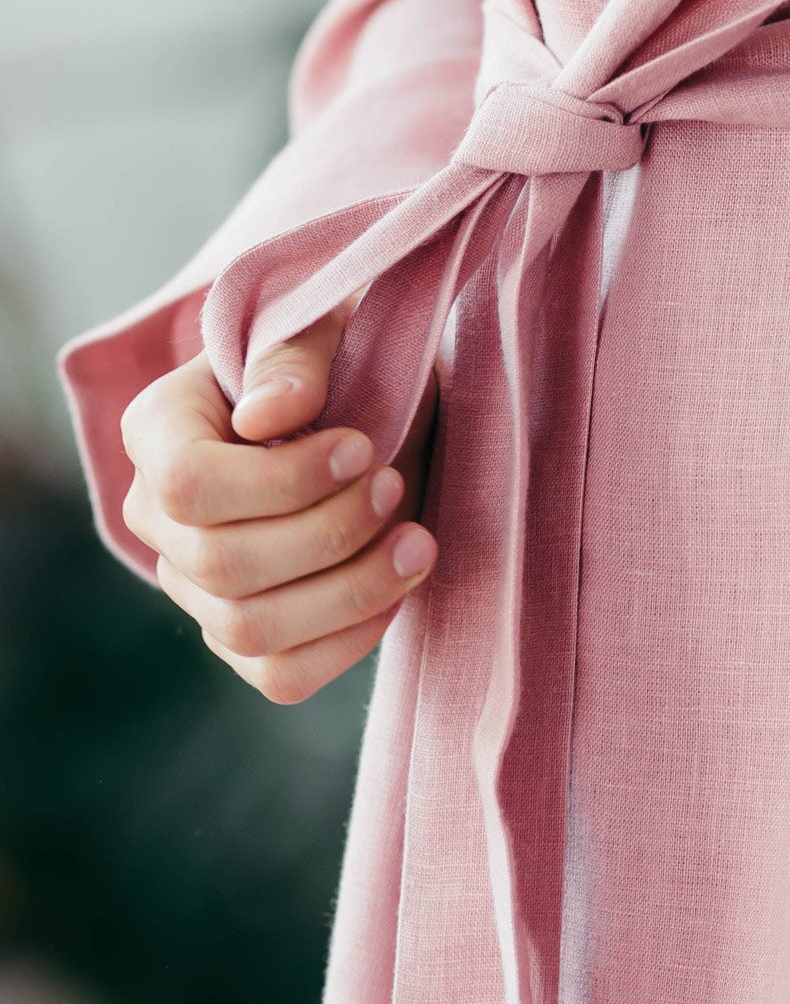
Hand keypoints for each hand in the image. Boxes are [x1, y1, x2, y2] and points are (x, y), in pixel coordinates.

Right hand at [120, 300, 439, 702]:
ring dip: (350, 592)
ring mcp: (193, 585)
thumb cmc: (340, 357)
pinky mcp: (243, 636)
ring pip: (250, 630)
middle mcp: (158, 516)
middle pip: (223, 564)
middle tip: (395, 485)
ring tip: (418, 543)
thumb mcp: (324, 328)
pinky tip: (399, 588)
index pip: (189, 483)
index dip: (281, 480)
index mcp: (158, 430)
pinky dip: (349, 641)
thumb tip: (272, 416)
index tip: (360, 448)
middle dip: (327, 533)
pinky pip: (282, 675)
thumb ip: (295, 360)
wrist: (374, 408)